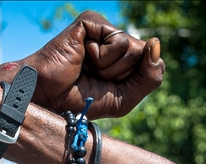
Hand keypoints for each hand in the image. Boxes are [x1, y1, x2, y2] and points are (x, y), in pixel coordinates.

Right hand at [15, 11, 163, 117]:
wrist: (50, 98)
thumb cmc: (82, 99)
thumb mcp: (125, 98)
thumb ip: (150, 76)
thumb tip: (155, 43)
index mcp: (123, 57)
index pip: (152, 63)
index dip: (133, 81)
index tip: (108, 86)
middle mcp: (115, 39)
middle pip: (144, 54)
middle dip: (122, 74)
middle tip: (97, 77)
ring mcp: (103, 28)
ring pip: (134, 48)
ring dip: (111, 68)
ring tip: (89, 68)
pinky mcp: (93, 21)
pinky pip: (120, 41)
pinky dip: (104, 58)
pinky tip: (84, 57)